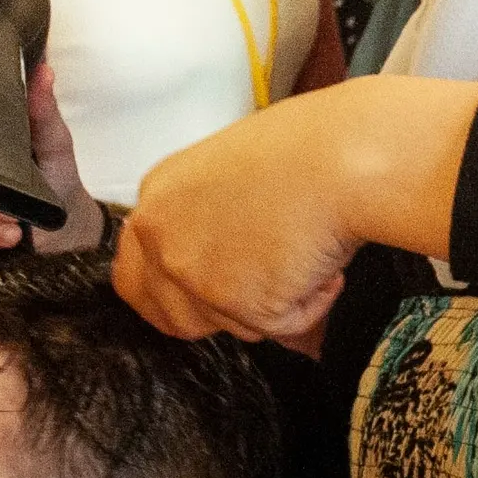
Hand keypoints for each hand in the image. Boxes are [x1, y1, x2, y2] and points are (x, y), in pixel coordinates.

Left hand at [113, 78, 476, 344]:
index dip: (172, 294)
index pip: (133, 275)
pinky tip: (323, 262)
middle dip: (219, 312)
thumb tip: (224, 273)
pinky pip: (280, 328)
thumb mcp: (234, 176)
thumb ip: (209, 224)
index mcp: (159, 198)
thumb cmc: (309, 149)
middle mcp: (164, 238)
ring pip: (232, 325)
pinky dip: (311, 304)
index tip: (205, 294)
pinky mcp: (240, 304)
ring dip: (272, 304)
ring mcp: (196, 275)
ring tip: (304, 251)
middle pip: (171, 315)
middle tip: (266, 281)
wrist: (345, 158)